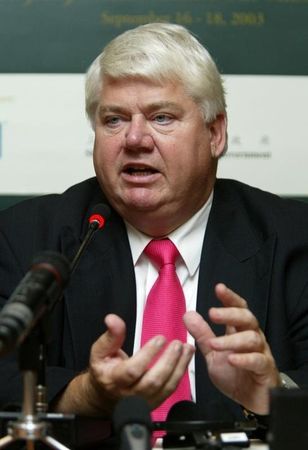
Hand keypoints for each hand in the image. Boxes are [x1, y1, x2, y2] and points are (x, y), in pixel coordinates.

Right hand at [54, 314, 193, 415]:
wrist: (105, 395)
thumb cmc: (104, 370)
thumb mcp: (100, 352)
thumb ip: (110, 336)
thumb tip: (113, 319)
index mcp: (114, 380)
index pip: (133, 370)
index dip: (148, 354)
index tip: (160, 339)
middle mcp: (129, 394)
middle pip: (152, 381)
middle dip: (168, 361)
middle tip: (177, 343)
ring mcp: (143, 401)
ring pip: (165, 387)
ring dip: (179, 367)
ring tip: (187, 349)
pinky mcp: (154, 402)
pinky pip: (170, 390)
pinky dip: (180, 374)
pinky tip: (185, 359)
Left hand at [184, 283, 279, 413]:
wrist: (251, 401)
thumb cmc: (235, 375)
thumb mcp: (213, 353)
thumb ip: (202, 334)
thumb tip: (188, 314)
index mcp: (240, 331)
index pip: (238, 308)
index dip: (230, 298)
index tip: (219, 288)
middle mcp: (253, 338)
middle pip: (247, 318)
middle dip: (230, 313)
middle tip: (212, 313)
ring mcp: (261, 353)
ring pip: (252, 338)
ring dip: (231, 340)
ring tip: (214, 344)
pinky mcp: (265, 370)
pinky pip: (258, 360)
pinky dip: (244, 359)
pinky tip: (232, 359)